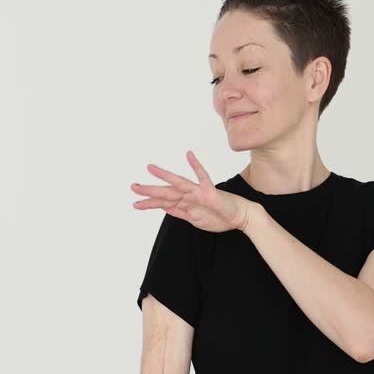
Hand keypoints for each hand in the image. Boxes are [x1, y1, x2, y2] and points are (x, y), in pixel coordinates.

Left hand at [131, 150, 254, 231]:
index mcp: (186, 203)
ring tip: (150, 168)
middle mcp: (190, 195)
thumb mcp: (194, 219)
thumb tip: (163, 207)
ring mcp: (199, 192)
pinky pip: (203, 177)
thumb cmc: (220, 216)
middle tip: (133, 187)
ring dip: (164, 176)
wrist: (240, 217)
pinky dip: (196, 166)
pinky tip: (189, 155)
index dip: (149, 203)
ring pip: (179, 184)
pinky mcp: (210, 192)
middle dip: (150, 191)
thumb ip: (179, 212)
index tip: (135, 203)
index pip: (164, 202)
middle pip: (167, 193)